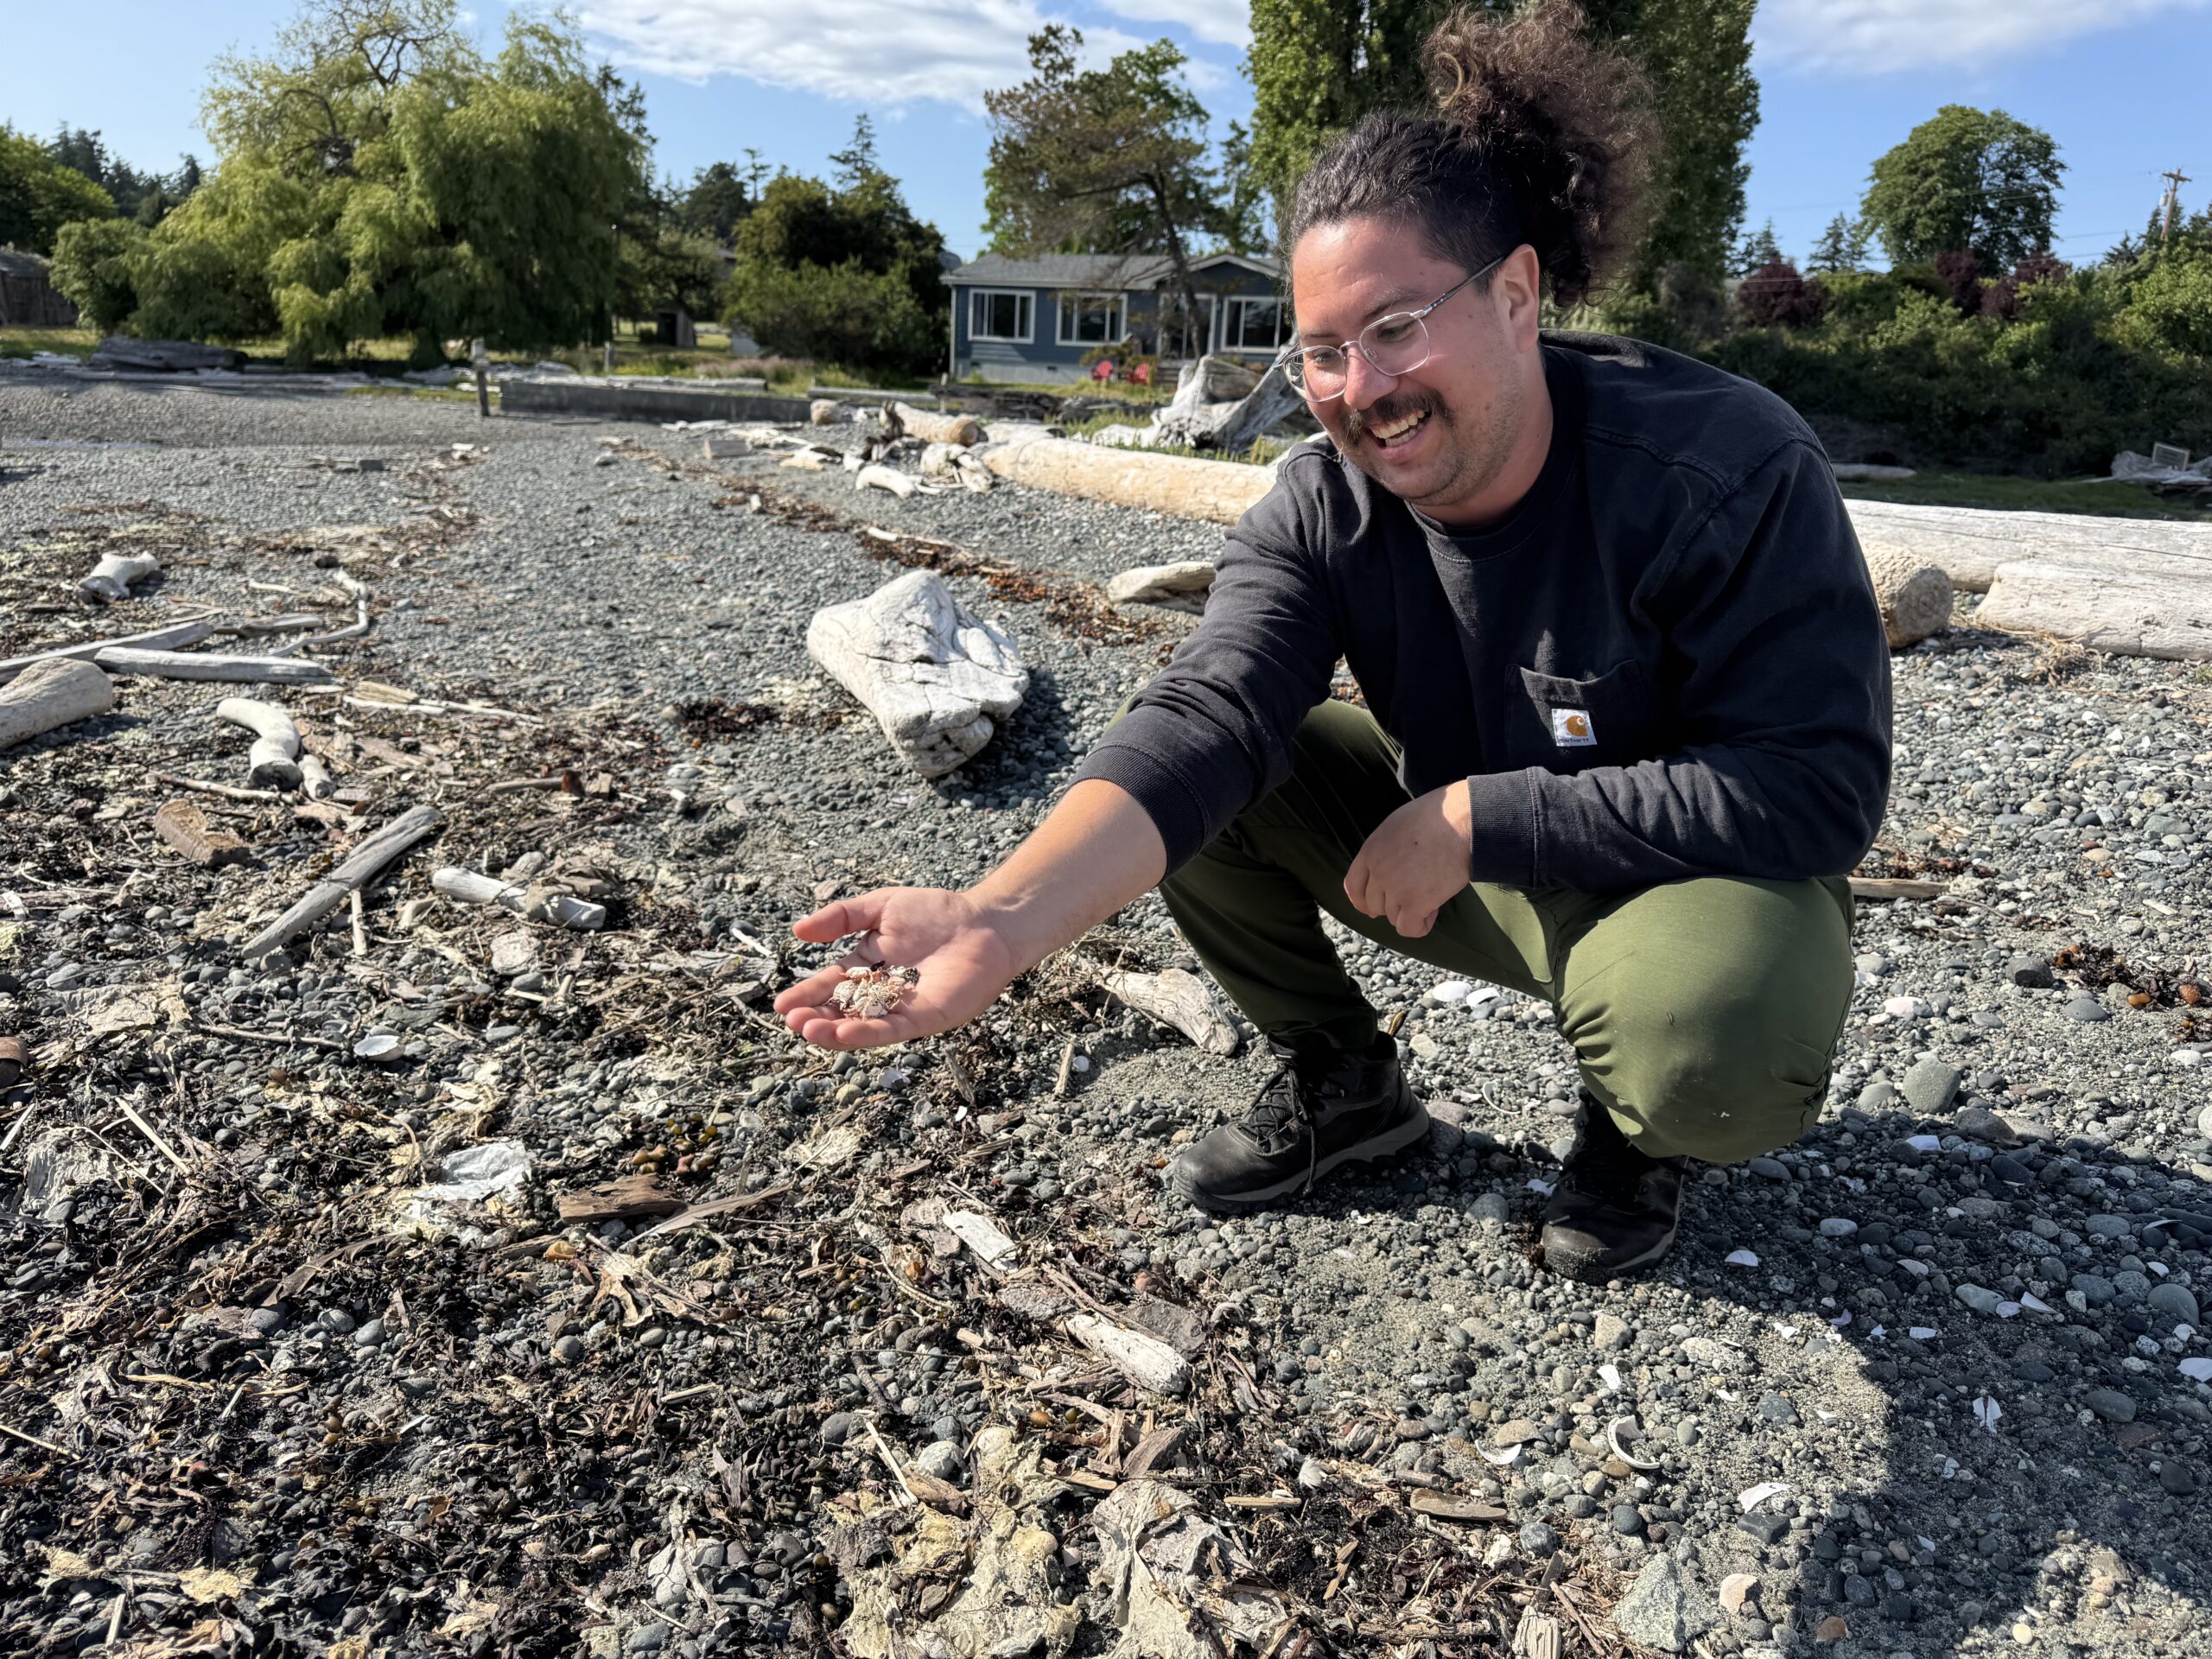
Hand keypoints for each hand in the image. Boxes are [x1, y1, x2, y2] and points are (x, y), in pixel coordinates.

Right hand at [772, 887, 1021, 1049]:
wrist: (984, 922)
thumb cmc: (936, 912)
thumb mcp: (880, 907)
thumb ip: (841, 918)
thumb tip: (798, 931)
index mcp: (868, 968)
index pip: (831, 985)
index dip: (808, 995)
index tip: (782, 1005)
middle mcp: (882, 994)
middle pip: (843, 1011)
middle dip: (816, 1017)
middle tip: (791, 1021)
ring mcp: (904, 1008)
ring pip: (863, 1026)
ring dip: (835, 1031)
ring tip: (809, 1030)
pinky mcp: (927, 1018)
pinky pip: (894, 1029)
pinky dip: (869, 1033)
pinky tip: (845, 1033)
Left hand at [1343, 780, 1472, 937]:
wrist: (1461, 822)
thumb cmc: (1438, 817)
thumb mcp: (1398, 825)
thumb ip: (1386, 849)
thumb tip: (1389, 867)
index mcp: (1370, 850)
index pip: (1353, 886)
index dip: (1363, 901)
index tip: (1372, 907)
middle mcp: (1378, 871)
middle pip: (1373, 905)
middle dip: (1391, 906)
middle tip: (1414, 897)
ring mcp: (1395, 888)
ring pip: (1393, 917)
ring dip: (1411, 912)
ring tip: (1432, 896)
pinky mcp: (1415, 902)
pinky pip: (1409, 928)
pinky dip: (1420, 927)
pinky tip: (1433, 913)